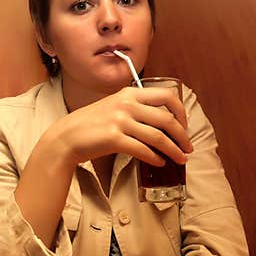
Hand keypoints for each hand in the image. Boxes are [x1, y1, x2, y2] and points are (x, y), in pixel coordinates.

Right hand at [43, 86, 193, 168]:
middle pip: (166, 119)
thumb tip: (162, 123)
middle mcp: (126, 104)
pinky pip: (143, 150)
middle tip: (188, 147)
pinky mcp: (114, 138)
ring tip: (180, 159)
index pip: (167, 95)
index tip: (184, 125)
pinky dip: (155, 158)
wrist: (67, 136)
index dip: (181, 112)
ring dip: (173, 150)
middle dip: (182, 135)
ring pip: (158, 137)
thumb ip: (136, 108)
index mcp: (129, 93)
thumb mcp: (114, 105)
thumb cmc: (92, 123)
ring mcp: (120, 120)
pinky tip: (159, 162)